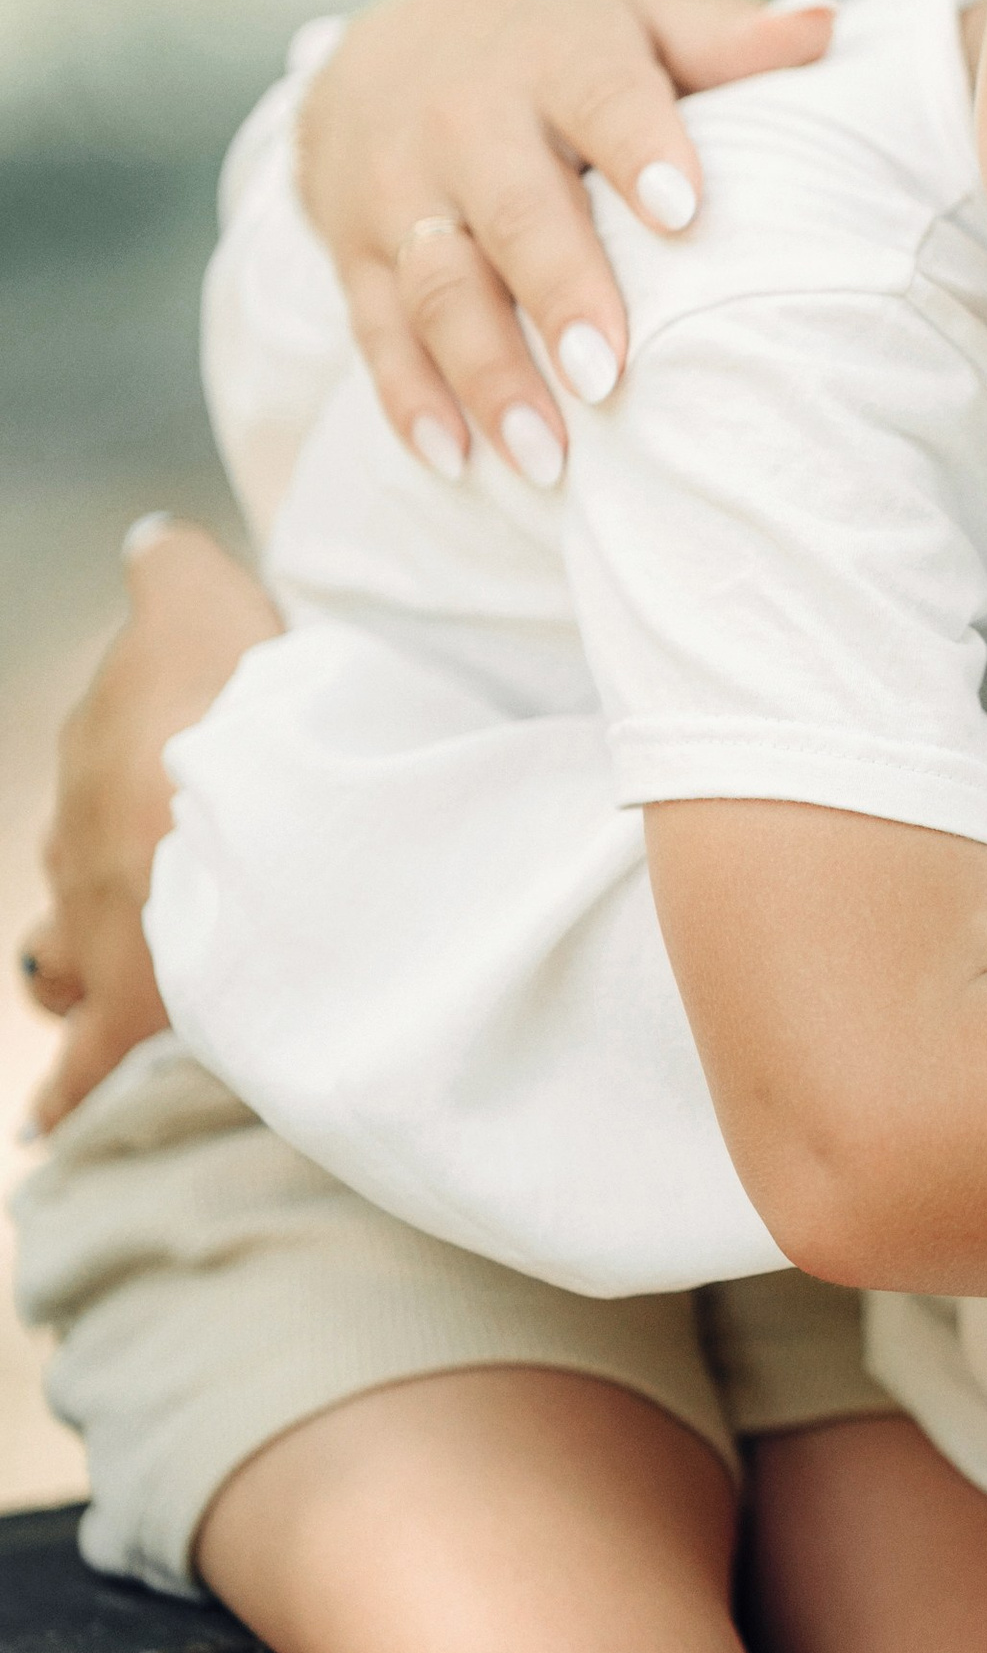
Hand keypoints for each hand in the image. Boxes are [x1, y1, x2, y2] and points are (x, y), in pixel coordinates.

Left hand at [25, 520, 284, 1129]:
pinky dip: (75, 1096)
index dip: (146, 769)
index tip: (180, 777)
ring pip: (61, 958)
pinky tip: (65, 1113)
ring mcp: (100, 934)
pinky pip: (80, 1077)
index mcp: (107, 750)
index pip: (106, 758)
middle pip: (79, 862)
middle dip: (111, 874)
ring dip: (81, 970)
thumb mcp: (203, 600)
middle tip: (162, 885)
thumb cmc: (246, 700)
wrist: (259, 812)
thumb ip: (173, 570)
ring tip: (102, 986)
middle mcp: (83, 843)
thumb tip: (146, 539)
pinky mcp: (129, 1025)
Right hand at [299, 0, 834, 476]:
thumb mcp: (635, 21)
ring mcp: (399, 192)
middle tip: (606, 371)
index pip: (602, 100)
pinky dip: (411, 400)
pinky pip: (376, 331)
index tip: (683, 209)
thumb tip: (824, 22)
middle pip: (514, 213)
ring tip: (547, 454)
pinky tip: (454, 460)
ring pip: (440, 287)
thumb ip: (724, 37)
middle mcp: (468, 123)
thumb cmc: (552, 53)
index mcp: (557, 60)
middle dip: (558, 292)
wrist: (381, 52)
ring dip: (488, 374)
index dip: (640, 149)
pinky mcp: (353, 252)